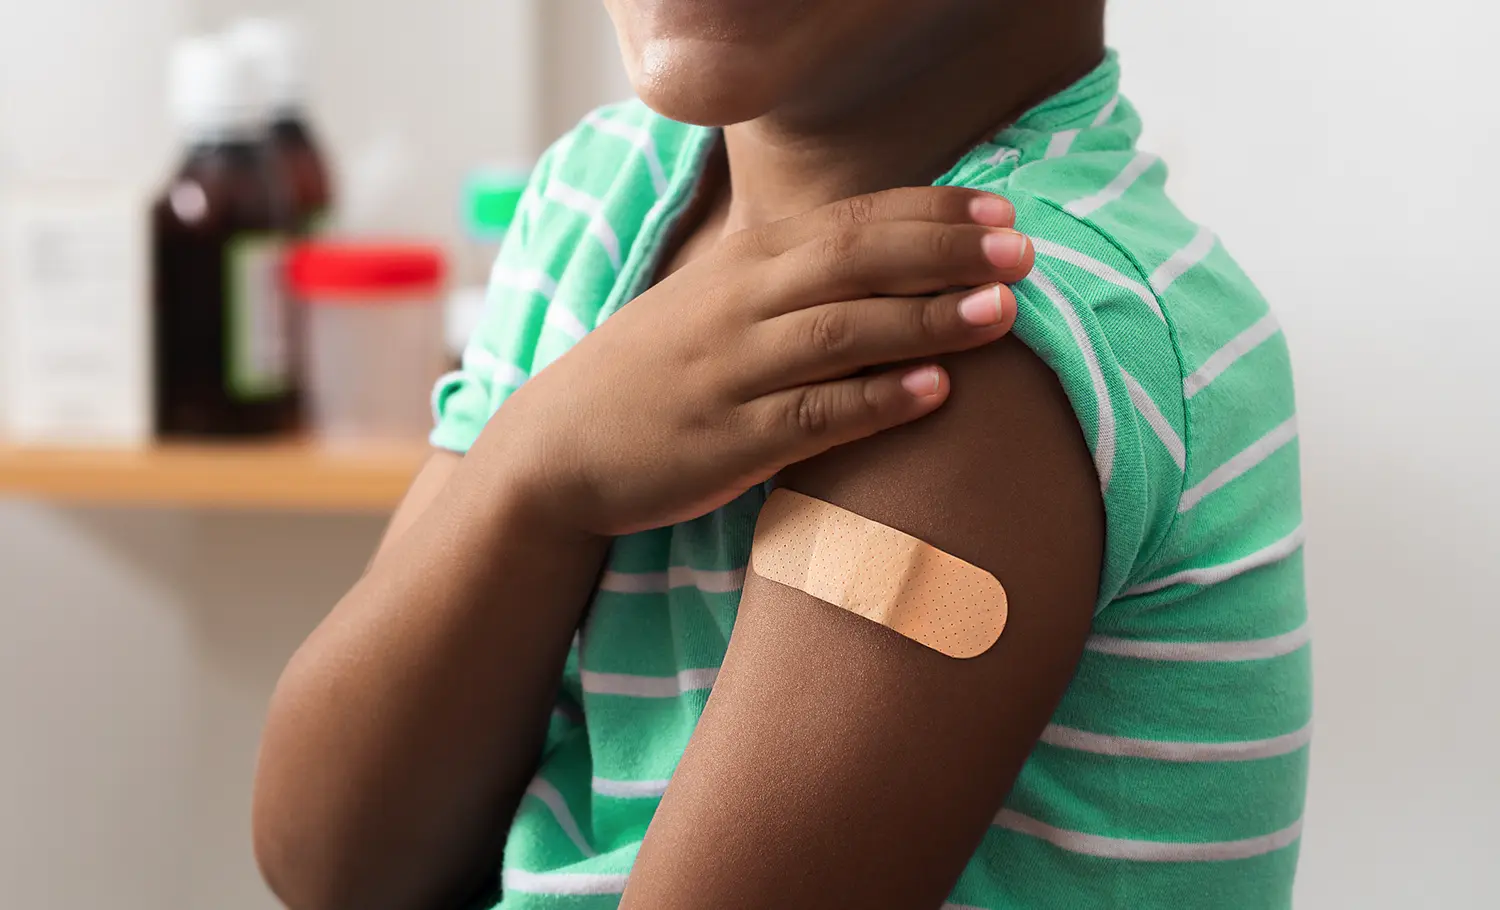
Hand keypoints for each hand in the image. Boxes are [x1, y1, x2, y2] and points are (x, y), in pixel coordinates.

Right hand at [491, 186, 1034, 536]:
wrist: (558, 448)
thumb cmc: (655, 373)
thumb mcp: (714, 303)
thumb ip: (792, 278)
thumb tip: (886, 256)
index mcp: (742, 264)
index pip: (850, 219)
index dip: (931, 214)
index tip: (1003, 214)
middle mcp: (739, 306)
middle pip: (856, 262)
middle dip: (945, 254)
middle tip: (1023, 254)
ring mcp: (732, 373)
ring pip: (842, 332)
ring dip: (928, 319)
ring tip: (1002, 313)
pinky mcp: (728, 442)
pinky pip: (814, 415)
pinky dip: (878, 401)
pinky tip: (936, 392)